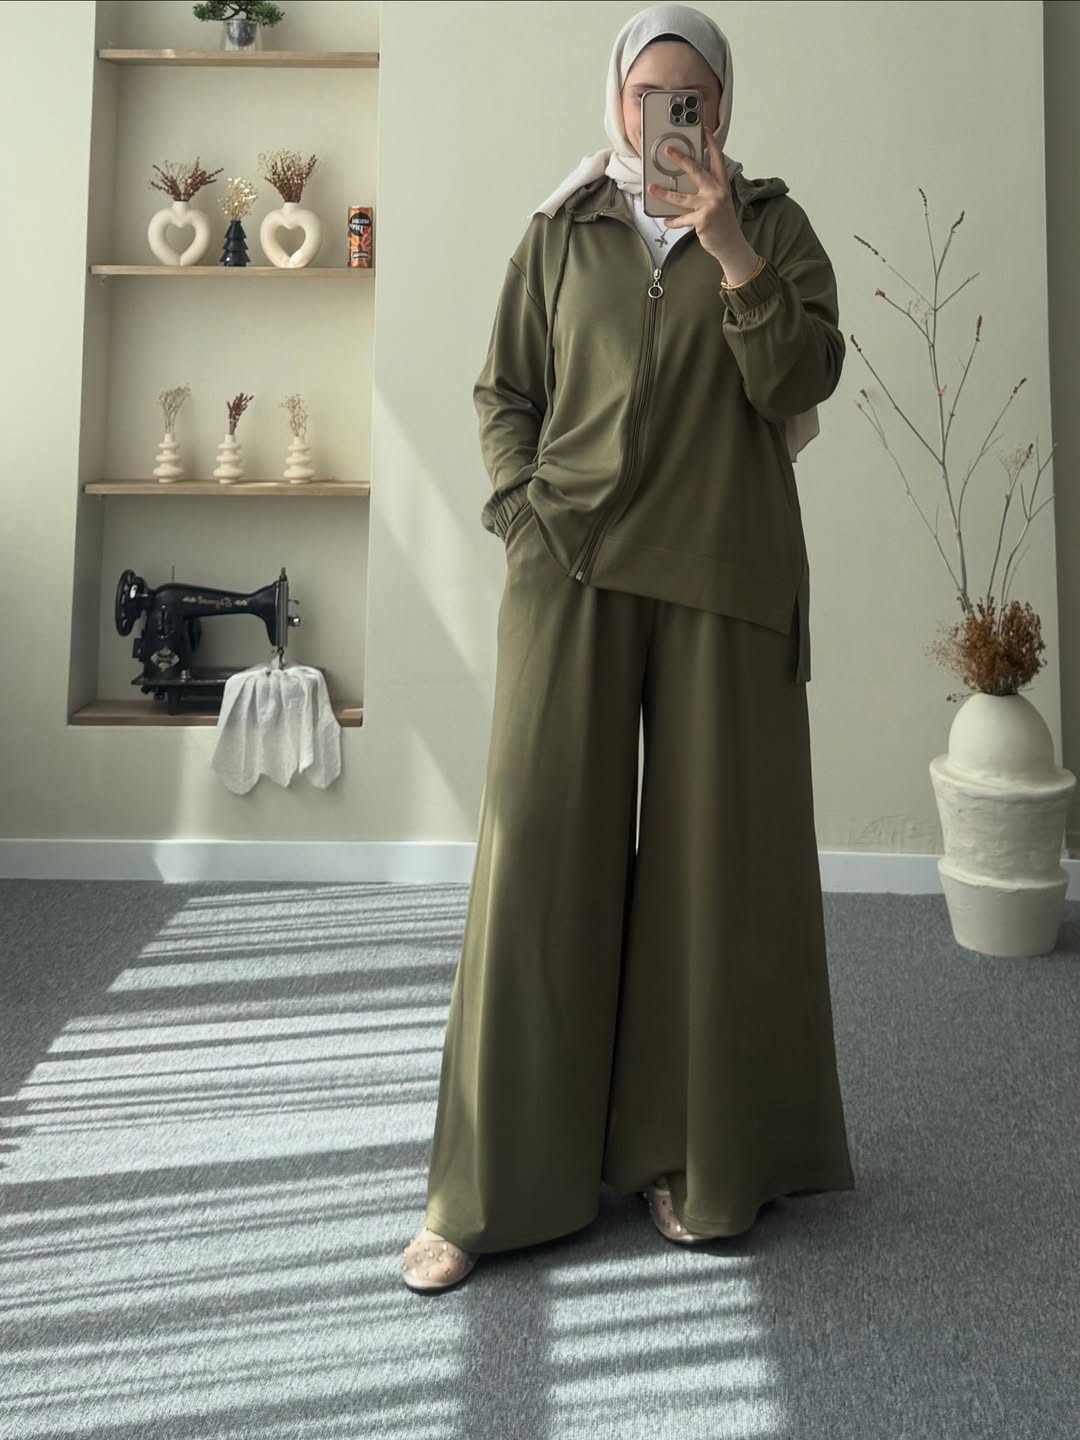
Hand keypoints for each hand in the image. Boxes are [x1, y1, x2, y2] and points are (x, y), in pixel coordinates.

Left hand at [647, 127, 757, 279]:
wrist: (730, 243)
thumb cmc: (723, 222)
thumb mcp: (719, 200)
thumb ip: (708, 188)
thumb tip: (687, 180)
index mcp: (721, 184)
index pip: (717, 159)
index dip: (711, 143)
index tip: (705, 130)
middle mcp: (717, 192)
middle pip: (696, 171)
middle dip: (681, 159)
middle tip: (668, 150)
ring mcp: (710, 205)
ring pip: (682, 197)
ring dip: (664, 193)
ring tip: (652, 188)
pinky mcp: (703, 220)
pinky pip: (682, 218)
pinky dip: (673, 221)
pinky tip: (666, 220)